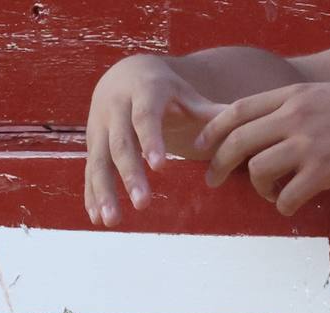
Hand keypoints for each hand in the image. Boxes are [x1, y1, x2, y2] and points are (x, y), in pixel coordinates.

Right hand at [86, 54, 228, 225]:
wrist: (124, 75)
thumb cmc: (163, 90)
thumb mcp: (185, 95)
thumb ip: (208, 112)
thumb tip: (240, 123)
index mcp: (143, 91)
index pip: (145, 117)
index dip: (151, 140)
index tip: (161, 167)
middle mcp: (115, 108)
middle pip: (120, 143)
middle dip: (130, 175)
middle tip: (143, 204)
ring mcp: (99, 128)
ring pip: (99, 161)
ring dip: (104, 192)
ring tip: (112, 220)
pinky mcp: (91, 145)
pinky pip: (89, 171)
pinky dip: (92, 195)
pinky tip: (97, 218)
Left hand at [199, 82, 329, 214]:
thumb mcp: (322, 96)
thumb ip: (289, 110)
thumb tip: (256, 134)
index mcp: (293, 96)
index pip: (235, 111)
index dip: (210, 132)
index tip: (200, 148)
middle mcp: (296, 116)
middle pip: (236, 143)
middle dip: (216, 166)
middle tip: (214, 181)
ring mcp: (310, 143)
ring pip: (256, 171)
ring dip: (257, 188)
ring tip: (271, 192)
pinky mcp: (326, 169)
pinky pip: (286, 197)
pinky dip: (283, 206)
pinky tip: (292, 204)